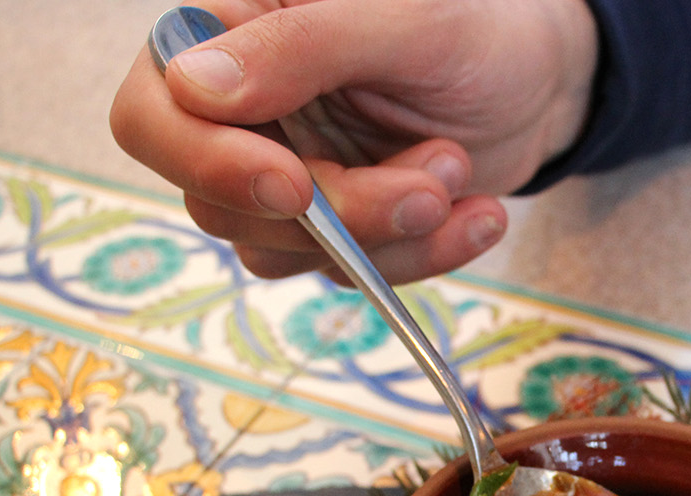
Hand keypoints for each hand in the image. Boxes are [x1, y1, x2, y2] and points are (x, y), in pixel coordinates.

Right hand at [110, 0, 597, 283]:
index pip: (151, 117)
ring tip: (458, 169)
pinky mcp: (336, 226)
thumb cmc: (472, 22)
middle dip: (337, 213)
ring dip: (387, 235)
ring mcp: (286, 176)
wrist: (538, 76)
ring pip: (286, 253)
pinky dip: (419, 257)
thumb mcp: (400, 16)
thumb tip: (193, 87)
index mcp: (231, 37)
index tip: (292, 185)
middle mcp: (243, 115)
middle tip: (431, 185)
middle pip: (224, 206)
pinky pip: (349, 274)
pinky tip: (477, 215)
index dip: (206, 162)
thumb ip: (300, 45)